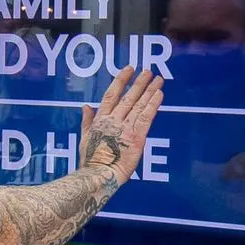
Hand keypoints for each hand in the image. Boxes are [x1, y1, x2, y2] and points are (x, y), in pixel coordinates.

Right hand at [77, 65, 165, 184]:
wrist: (99, 175)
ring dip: (150, 91)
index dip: (120, 80)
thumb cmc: (91, 161)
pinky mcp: (137, 138)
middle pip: (128, 97)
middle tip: (148, 71)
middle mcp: (113, 120)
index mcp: (100, 119)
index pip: (111, 95)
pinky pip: (147, 118)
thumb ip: (87, 120)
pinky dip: (153, 105)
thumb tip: (85, 106)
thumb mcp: (85, 137)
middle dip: (139, 83)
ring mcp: (126, 128)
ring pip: (139, 105)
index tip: (128, 69)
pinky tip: (159, 95)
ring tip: (158, 80)